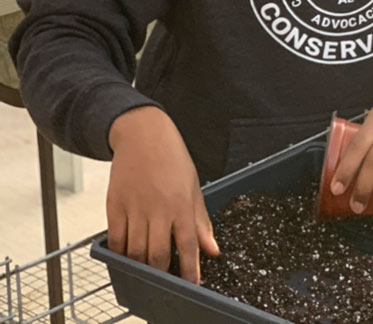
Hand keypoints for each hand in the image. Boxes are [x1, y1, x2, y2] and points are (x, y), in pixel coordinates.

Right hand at [107, 106, 218, 284]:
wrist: (143, 135)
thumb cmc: (172, 158)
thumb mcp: (193, 187)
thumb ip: (200, 221)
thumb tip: (212, 249)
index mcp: (181, 204)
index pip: (188, 245)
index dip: (190, 269)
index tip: (191, 284)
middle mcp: (158, 209)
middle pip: (157, 254)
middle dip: (162, 272)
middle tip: (164, 280)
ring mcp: (134, 208)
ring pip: (135, 251)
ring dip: (140, 265)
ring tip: (146, 269)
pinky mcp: (114, 206)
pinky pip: (116, 238)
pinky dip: (120, 252)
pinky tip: (126, 255)